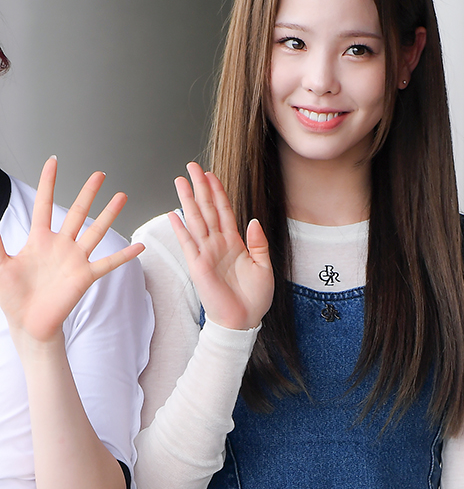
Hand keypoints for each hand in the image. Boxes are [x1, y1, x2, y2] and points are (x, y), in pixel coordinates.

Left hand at [0, 156, 139, 346]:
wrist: (29, 324)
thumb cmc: (14, 298)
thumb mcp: (0, 264)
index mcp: (39, 240)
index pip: (44, 204)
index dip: (48, 182)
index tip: (53, 162)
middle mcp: (60, 246)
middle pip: (76, 212)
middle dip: (88, 192)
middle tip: (99, 174)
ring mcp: (75, 260)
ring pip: (95, 231)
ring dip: (109, 214)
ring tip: (121, 196)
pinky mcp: (85, 276)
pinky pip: (108, 263)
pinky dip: (124, 255)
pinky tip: (139, 247)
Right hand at [169, 163, 273, 329]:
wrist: (243, 321)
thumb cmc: (254, 298)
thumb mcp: (264, 267)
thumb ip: (258, 243)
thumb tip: (253, 220)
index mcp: (235, 243)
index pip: (225, 211)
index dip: (218, 192)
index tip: (211, 174)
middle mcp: (218, 245)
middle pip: (208, 209)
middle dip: (200, 187)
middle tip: (192, 166)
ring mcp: (206, 253)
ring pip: (196, 220)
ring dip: (188, 200)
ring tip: (180, 180)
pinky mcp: (198, 265)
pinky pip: (188, 242)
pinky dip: (181, 228)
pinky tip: (175, 213)